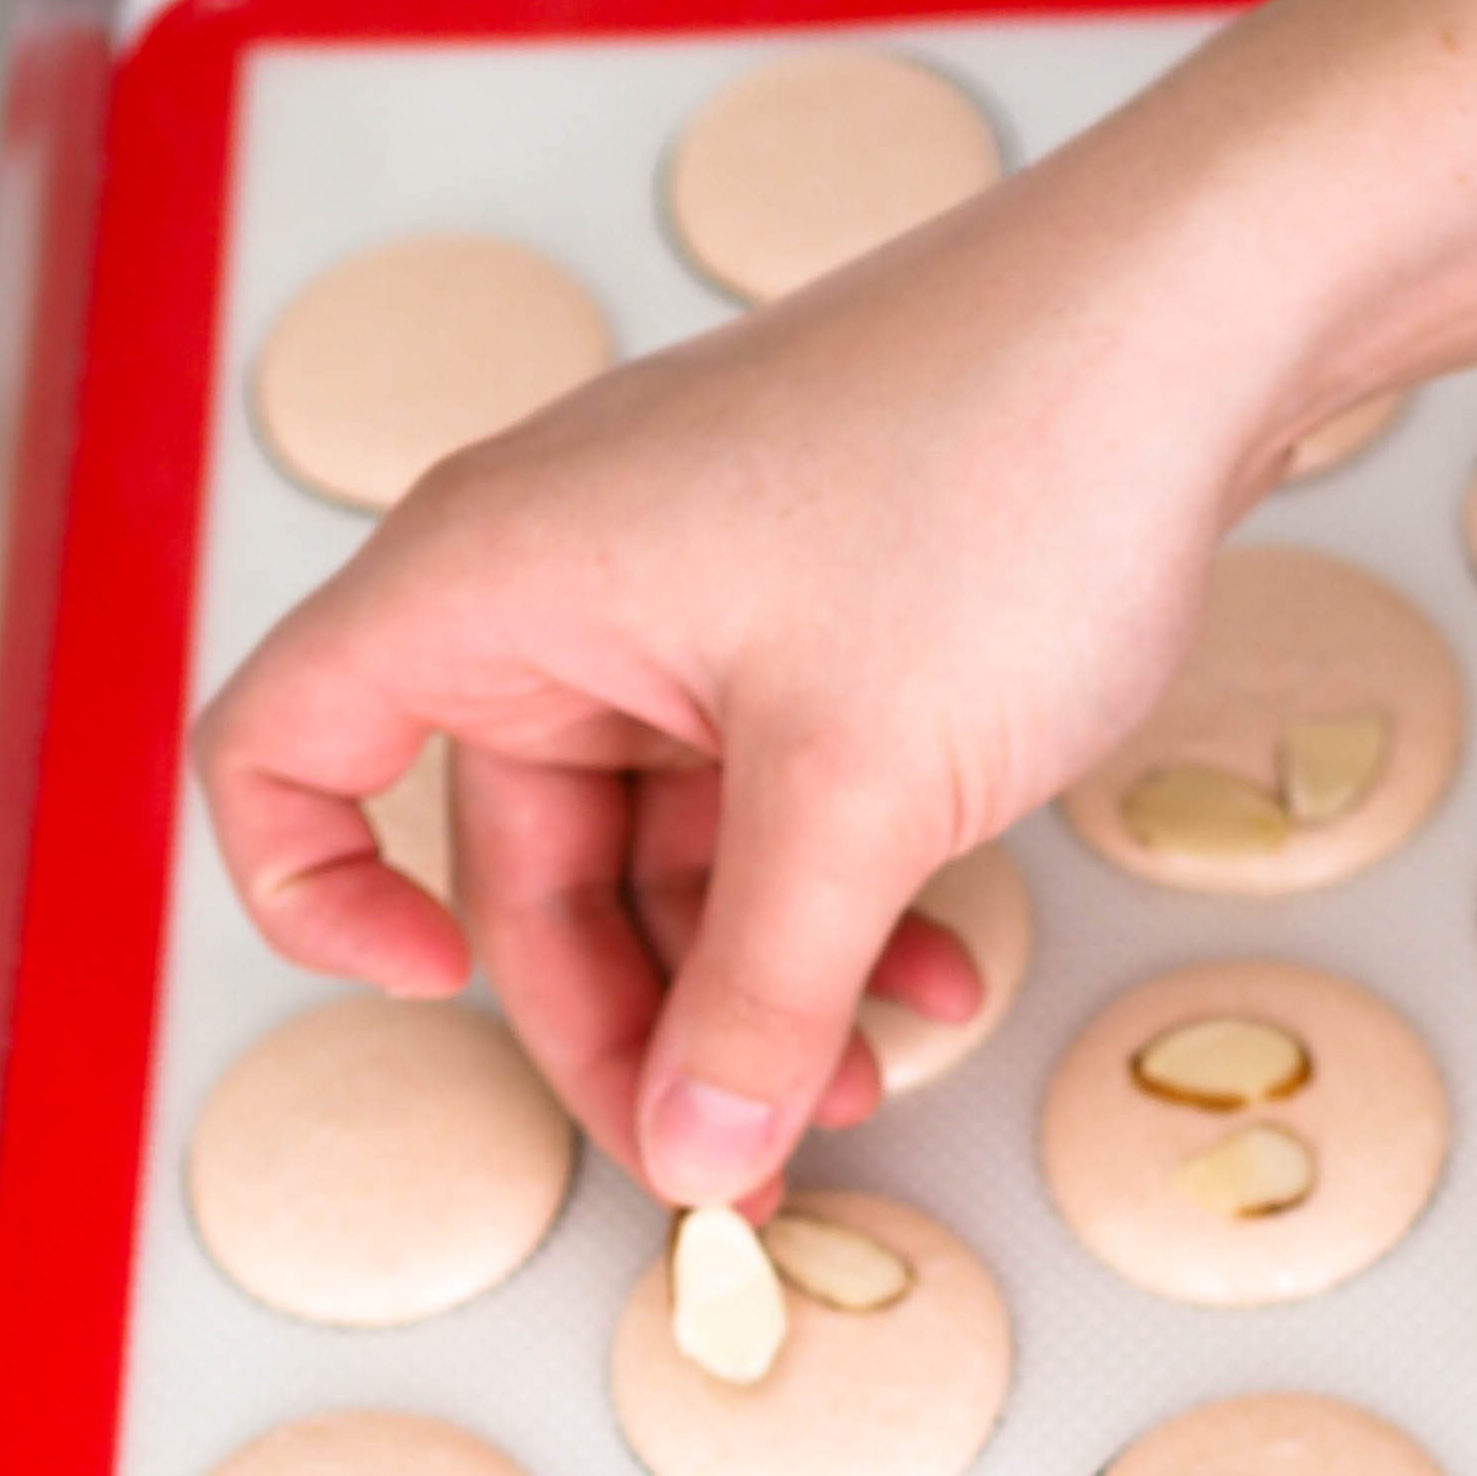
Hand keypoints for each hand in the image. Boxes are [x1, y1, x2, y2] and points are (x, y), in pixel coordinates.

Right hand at [191, 162, 1301, 1205]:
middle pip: (514, 862)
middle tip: (735, 1158)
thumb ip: (761, 996)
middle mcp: (564, 584)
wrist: (1195, 317)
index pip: (281, 748)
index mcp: (494, 581)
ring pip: (658, 855)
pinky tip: (939, 981)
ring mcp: (690, 599)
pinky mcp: (807, 616)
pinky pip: (769, 802)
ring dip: (755, 989)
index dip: (314, 899)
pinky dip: (834, 904)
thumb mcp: (860, 793)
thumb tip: (695, 1150)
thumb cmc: (1001, 478)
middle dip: (626, 1023)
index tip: (434, 998)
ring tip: (870, 1087)